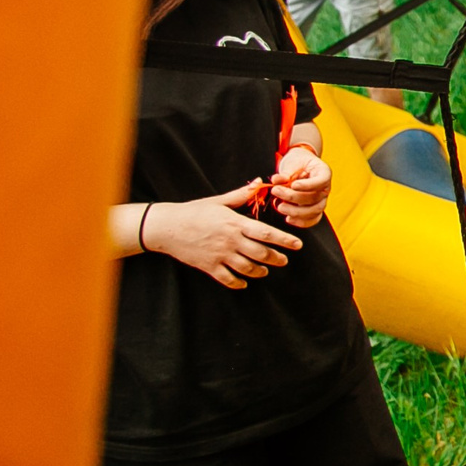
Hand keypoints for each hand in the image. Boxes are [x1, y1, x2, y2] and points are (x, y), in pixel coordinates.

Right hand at [145, 185, 302, 289]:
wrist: (167, 227)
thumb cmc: (194, 212)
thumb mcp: (219, 202)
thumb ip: (241, 195)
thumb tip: (258, 182)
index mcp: (236, 223)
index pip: (266, 233)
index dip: (284, 240)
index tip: (298, 245)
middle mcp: (231, 240)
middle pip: (261, 253)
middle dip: (276, 258)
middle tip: (284, 260)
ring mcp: (220, 255)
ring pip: (247, 268)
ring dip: (260, 271)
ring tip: (266, 270)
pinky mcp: (209, 266)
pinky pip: (228, 279)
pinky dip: (238, 283)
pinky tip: (244, 283)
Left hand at [269, 146, 331, 227]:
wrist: (301, 167)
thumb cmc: (298, 163)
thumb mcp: (292, 163)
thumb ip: (285, 173)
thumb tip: (276, 180)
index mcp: (324, 173)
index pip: (321, 181)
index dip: (308, 185)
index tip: (293, 185)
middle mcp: (325, 188)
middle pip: (315, 198)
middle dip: (293, 197)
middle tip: (276, 191)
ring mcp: (321, 200)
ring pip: (314, 211)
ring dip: (296, 212)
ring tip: (280, 206)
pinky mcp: (315, 209)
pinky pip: (313, 219)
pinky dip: (301, 222)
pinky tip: (288, 219)